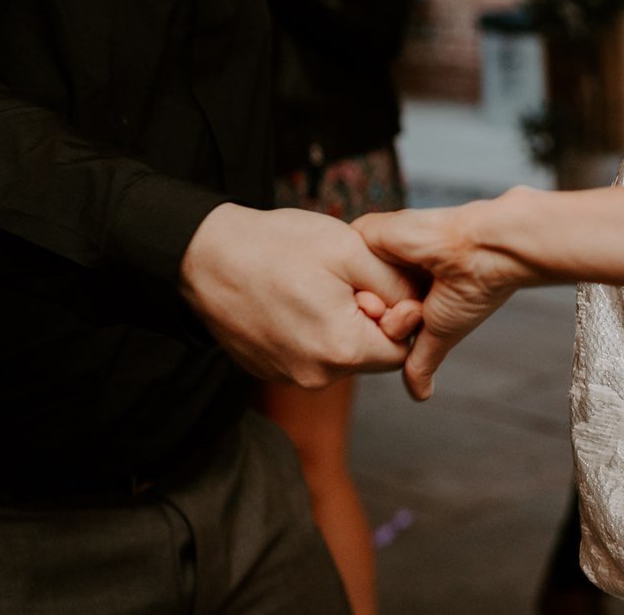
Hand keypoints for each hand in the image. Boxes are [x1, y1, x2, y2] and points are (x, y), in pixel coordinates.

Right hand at [180, 203, 423, 388]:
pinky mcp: (267, 370)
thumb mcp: (350, 251)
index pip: (402, 350)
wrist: (205, 255)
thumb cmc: (277, 246)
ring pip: (338, 355)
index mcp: (342, 351)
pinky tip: (291, 298)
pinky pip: (307, 355)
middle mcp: (315, 376)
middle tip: (340, 281)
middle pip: (369, 355)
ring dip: (338, 324)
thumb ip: (395, 284)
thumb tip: (418, 308)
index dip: (396, 315)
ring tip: (311, 286)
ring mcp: (288, 376)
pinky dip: (309, 330)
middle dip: (367, 319)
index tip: (371, 284)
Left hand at [354, 195, 534, 400]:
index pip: (377, 317)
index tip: (416, 323)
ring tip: (410, 299)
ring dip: (376, 304)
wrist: (481, 252)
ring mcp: (381, 249)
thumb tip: (421, 396)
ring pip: (353, 289)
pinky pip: (347, 264)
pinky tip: (391, 283)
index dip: (389, 330)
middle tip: (415, 313)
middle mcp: (393, 267)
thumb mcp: (442, 333)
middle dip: (380, 320)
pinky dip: (365, 282)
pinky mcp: (371, 232)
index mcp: (409, 286)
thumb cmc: (473, 291)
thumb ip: (422, 359)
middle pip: (361, 305)